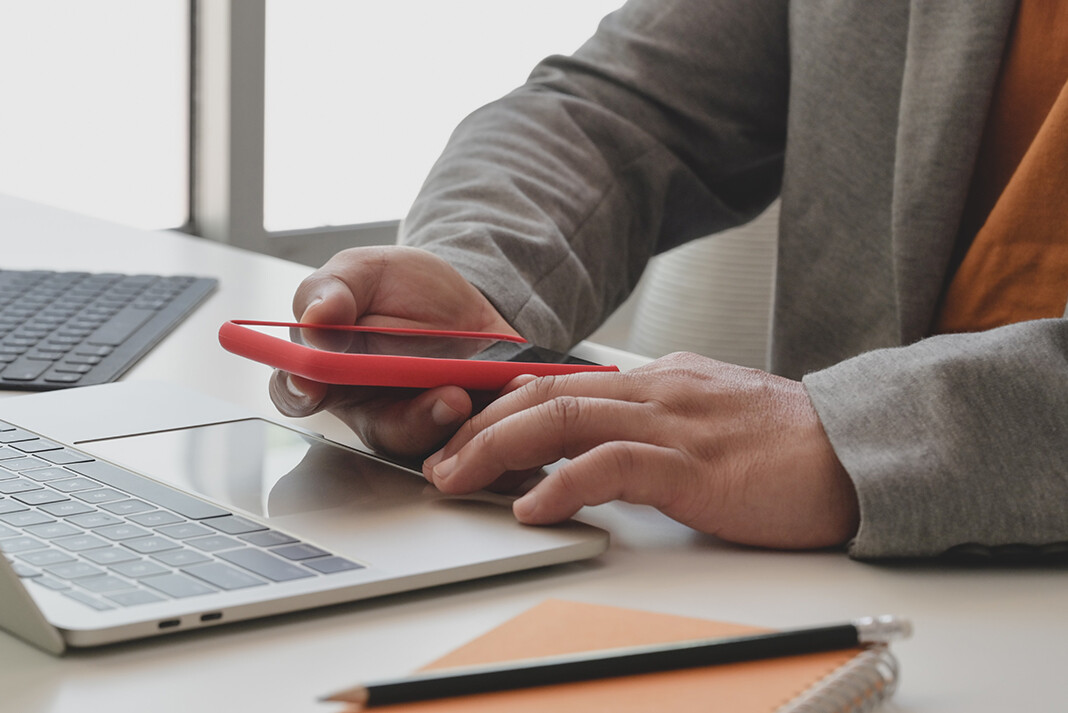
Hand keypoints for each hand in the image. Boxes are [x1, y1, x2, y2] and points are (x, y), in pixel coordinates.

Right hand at [269, 246, 515, 458]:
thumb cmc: (400, 289)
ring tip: (468, 396)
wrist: (465, 297)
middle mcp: (373, 410)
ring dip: (455, 425)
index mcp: (331, 375)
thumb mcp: (363, 271)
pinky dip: (501, 419)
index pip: (297, 394)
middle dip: (412, 421)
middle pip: (381, 433)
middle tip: (441, 398)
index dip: (299, 394)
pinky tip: (511, 391)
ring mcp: (423, 425)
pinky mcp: (470, 431)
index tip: (311, 386)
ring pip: (436, 446)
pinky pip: (485, 443)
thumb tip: (314, 317)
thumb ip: (333, 290)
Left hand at [422, 352, 859, 548]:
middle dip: (478, 427)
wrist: (861, 451)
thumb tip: (599, 432)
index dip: (499, 407)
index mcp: (656, 380)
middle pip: (543, 396)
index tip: (460, 433)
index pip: (558, 383)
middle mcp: (654, 390)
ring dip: (497, 451)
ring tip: (456, 479)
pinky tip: (531, 507)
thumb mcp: (706, 414)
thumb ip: (652, 416)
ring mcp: (671, 424)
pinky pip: (610, 467)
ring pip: (561, 421)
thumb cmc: (787, 445)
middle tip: (438, 460)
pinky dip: (561, 485)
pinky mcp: (692, 467)